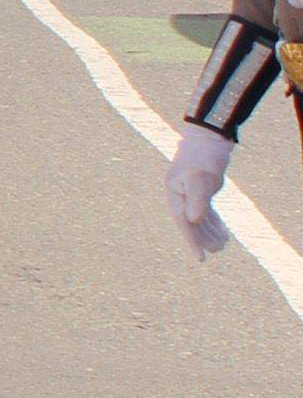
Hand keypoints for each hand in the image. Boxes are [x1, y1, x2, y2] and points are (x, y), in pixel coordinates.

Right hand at [167, 125, 237, 260]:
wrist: (208, 139)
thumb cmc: (203, 157)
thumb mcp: (201, 178)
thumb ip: (197, 199)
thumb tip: (194, 221)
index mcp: (175, 193)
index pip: (183, 222)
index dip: (192, 240)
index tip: (201, 257)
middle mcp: (180, 194)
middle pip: (191, 222)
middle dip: (202, 238)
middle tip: (217, 251)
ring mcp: (190, 192)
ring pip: (199, 218)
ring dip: (209, 232)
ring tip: (222, 246)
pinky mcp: (201, 189)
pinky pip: (205, 211)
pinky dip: (213, 222)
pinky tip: (222, 232)